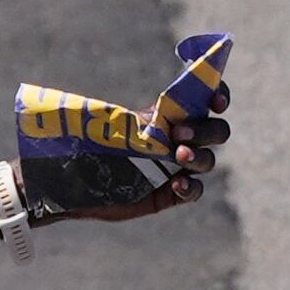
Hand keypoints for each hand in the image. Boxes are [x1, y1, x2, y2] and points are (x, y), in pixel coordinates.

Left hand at [26, 108, 230, 224]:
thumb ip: (134, 111)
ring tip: (179, 156)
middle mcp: (179, 139)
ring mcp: (176, 167)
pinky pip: (194, 191)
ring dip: (200, 156)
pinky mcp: (169, 194)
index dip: (218, 96)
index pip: (206, 100)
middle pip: (216, 131)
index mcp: (169, 115)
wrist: (70, 180)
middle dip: (206, 130)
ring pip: (207, 160)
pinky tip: (177, 185)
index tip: (216, 101)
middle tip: (180, 134)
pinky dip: (191, 188)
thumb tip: (150, 105)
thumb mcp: (110, 123)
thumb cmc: (87, 144)